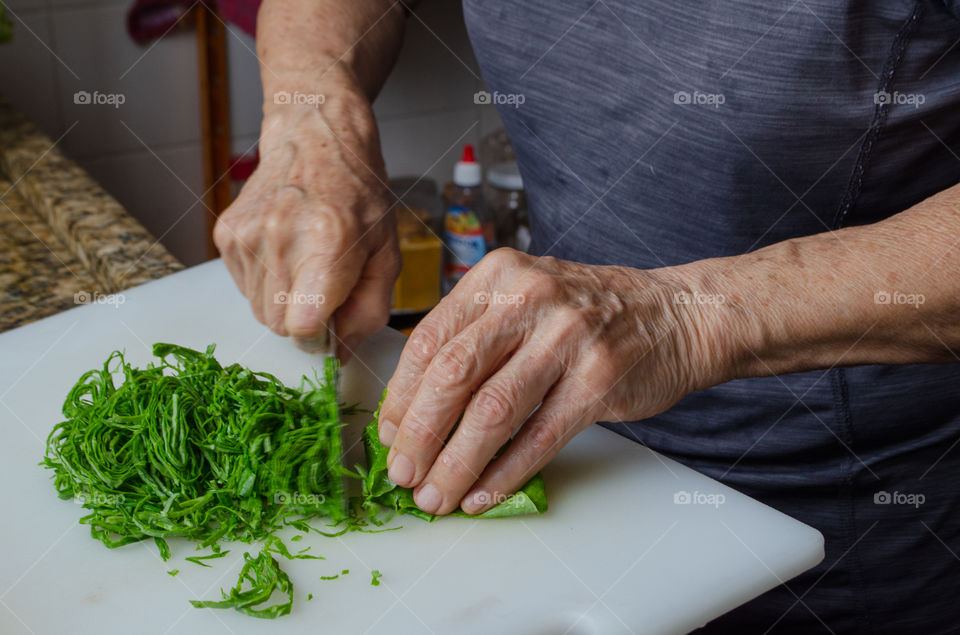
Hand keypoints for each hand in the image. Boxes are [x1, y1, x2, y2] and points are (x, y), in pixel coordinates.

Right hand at [213, 78, 399, 359]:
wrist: (315, 138)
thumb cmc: (359, 195)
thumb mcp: (386, 252)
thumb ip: (370, 309)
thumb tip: (342, 353)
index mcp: (327, 244)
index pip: (303, 327)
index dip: (321, 334)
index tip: (335, 318)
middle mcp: (279, 239)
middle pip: (279, 325)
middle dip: (305, 318)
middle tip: (326, 284)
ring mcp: (246, 236)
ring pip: (259, 310)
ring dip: (285, 300)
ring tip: (306, 261)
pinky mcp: (226, 235)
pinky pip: (244, 287)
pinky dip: (266, 281)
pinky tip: (286, 249)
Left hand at [377, 248, 730, 514]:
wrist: (678, 314)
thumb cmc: (589, 312)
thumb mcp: (525, 295)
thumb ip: (475, 333)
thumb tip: (415, 407)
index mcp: (498, 275)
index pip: (429, 339)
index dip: (401, 396)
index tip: (388, 435)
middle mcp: (529, 298)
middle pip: (453, 375)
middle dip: (419, 435)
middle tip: (402, 474)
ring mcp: (567, 338)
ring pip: (492, 412)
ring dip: (456, 464)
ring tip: (436, 496)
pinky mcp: (598, 381)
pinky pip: (538, 438)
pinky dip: (504, 474)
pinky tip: (482, 494)